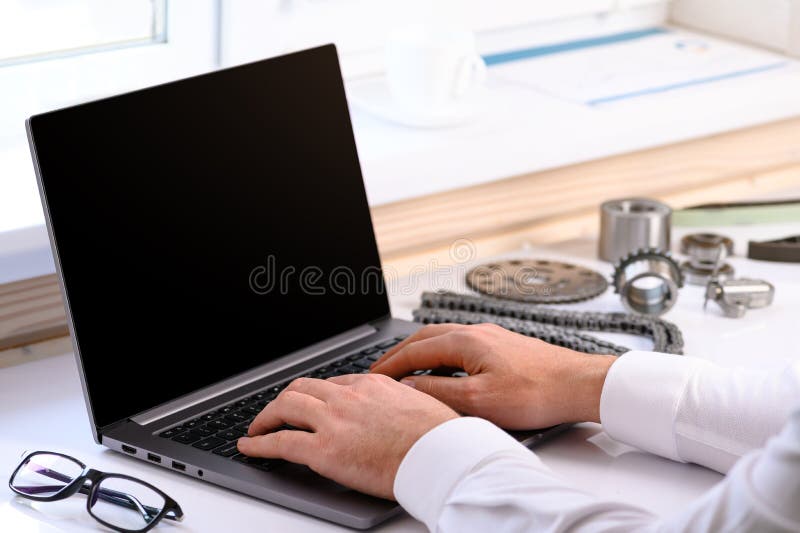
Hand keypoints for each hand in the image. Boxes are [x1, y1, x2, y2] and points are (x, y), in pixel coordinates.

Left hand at [237, 374, 457, 498]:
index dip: (316, 394)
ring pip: (285, 407)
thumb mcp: (423, 405)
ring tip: (257, 428)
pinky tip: (250, 446)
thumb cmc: (441, 438)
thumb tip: (404, 403)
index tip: (311, 401)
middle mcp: (349, 396)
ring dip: (266, 417)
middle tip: (277, 412)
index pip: (333, 383)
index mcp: (373, 384)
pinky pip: (281, 442)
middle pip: (303, 388)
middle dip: (285, 400)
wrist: (442, 456)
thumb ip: (403, 401)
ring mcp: (334, 420)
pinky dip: (259, 444)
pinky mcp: (324, 450)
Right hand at [370, 323, 615, 428]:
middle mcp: (475, 331)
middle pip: (423, 338)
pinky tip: (442, 370)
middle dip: (398, 354)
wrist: (577, 385)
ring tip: (403, 370)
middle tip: (379, 370)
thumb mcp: (479, 401)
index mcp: (465, 340)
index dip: (388, 365)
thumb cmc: (536, 393)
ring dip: (418, 353)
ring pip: (442, 339)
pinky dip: (439, 355)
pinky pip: (459, 345)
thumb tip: (410, 387)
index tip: (371, 378)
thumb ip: (439, 392)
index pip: (413, 351)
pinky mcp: (501, 345)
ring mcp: (489, 336)